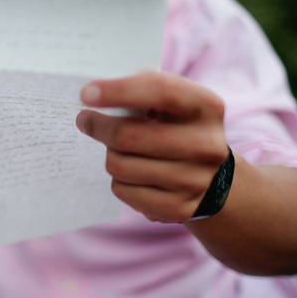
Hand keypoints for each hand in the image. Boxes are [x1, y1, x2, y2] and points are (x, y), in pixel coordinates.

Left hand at [76, 72, 228, 222]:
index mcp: (206, 107)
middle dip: (98, 126)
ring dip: (110, 154)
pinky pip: (123, 191)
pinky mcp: (179, 208)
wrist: (212, 177)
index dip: (120, 91)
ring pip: (119, 165)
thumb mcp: (172, 101)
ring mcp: (195, 180)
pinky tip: (132, 173)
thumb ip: (142, 89)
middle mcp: (207, 145)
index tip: (86, 93)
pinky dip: (118, 180)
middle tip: (85, 120)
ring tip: (118, 149)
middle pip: (128, 135)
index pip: (161, 92)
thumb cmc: (177, 127)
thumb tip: (95, 94)